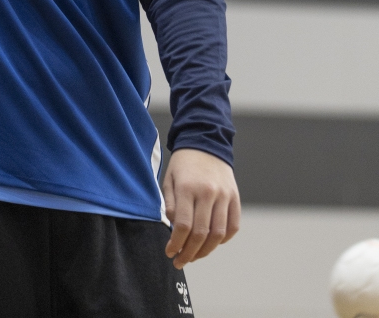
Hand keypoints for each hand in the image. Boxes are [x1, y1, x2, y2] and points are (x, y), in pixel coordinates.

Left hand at [163, 148, 239, 268]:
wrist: (206, 142)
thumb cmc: (183, 163)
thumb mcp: (169, 178)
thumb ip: (170, 204)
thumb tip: (174, 229)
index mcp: (188, 187)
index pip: (183, 225)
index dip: (176, 244)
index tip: (170, 252)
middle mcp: (208, 192)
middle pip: (201, 233)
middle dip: (189, 253)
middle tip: (180, 261)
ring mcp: (224, 196)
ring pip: (218, 234)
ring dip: (206, 251)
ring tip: (195, 256)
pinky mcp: (235, 197)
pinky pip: (233, 226)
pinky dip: (223, 240)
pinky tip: (212, 243)